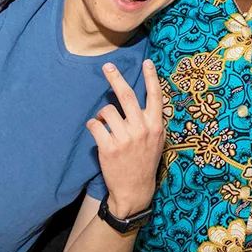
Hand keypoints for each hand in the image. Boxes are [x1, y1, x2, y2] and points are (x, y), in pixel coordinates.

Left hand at [87, 59, 165, 218]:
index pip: (155, 96)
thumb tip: (149, 96)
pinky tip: (97, 130)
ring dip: (103, 113)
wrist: (135, 190)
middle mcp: (141, 129)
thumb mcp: (158, 139)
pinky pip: (95, 125)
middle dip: (116, 78)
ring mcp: (125, 138)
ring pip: (107, 111)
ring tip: (105, 122)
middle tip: (107, 66)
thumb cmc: (146, 160)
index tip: (147, 62)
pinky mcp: (108, 147)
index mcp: (155, 125)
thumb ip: (153, 119)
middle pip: (127, 95)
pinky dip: (93, 125)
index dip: (151, 77)